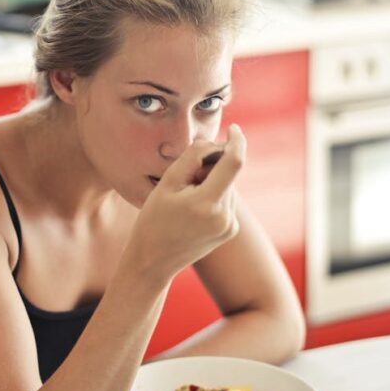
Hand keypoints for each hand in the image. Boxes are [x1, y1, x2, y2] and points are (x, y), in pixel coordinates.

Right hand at [121, 124, 246, 284]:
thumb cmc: (153, 219)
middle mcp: (224, 216)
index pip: (234, 162)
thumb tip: (214, 142)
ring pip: (228, 187)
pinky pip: (227, 201)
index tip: (234, 128)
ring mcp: (229, 226)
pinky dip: (214, 196)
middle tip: (186, 178)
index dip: (236, 141)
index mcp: (207, 203)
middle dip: (213, 166)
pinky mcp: (230, 231)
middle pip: (229, 174)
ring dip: (212, 182)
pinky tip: (193, 210)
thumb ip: (193, 157)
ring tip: (185, 199)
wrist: (153, 261)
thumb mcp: (167, 183)